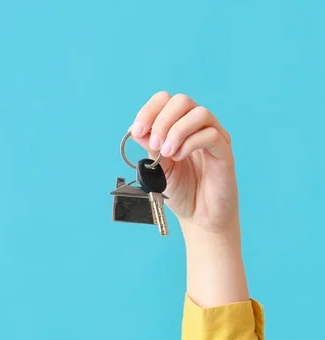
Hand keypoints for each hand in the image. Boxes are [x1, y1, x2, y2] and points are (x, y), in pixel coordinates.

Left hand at [129, 92, 236, 233]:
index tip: (137, 130)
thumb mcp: (157, 167)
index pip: (165, 101)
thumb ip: (149, 147)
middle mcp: (197, 126)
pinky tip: (179, 157)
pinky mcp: (225, 152)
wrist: (199, 216)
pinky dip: (190, 143)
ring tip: (166, 153)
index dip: (149, 111)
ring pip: (199, 113)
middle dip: (162, 120)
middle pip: (182, 101)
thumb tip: (136, 129)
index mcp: (179, 125)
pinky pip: (211, 135)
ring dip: (176, 131)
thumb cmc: (180, 190)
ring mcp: (214, 137)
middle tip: (154, 145)